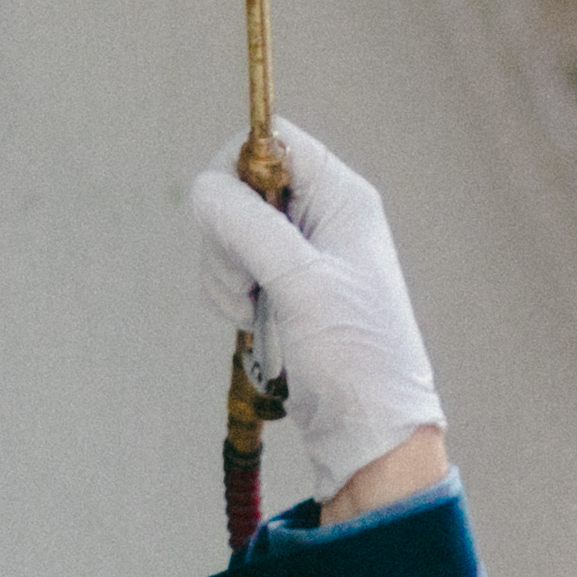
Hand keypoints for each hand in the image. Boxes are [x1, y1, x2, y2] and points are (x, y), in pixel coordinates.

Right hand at [189, 118, 444, 501]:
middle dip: (225, 233)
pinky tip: (247, 323)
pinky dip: (228, 294)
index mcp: (343, 199)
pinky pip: (233, 270)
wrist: (371, 436)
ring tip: (252, 312)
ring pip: (229, 231)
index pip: (274, 141)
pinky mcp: (284, 292)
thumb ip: (250, 225)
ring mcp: (302, 256)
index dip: (238, 169)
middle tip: (248, 281)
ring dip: (224, 270)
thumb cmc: (356, 359)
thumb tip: (205, 187)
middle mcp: (324, 218)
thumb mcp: (300, 283)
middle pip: (241, 185)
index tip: (231, 218)